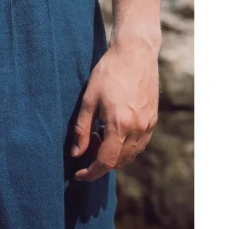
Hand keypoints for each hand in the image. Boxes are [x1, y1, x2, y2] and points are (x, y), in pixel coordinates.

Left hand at [72, 43, 158, 181]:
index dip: (91, 173)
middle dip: (100, 161)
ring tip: (99, 134)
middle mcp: (138, 128)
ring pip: (130, 155)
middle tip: (87, 143)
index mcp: (120, 124)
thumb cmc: (108, 73)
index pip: (106, 162)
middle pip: (119, 162)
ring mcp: (148, 125)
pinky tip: (113, 130)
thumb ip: (81, 130)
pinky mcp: (153, 120)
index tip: (78, 175)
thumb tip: (76, 154)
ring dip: (113, 155)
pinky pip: (139, 144)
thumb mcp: (88, 100)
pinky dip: (125, 146)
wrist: (135, 54)